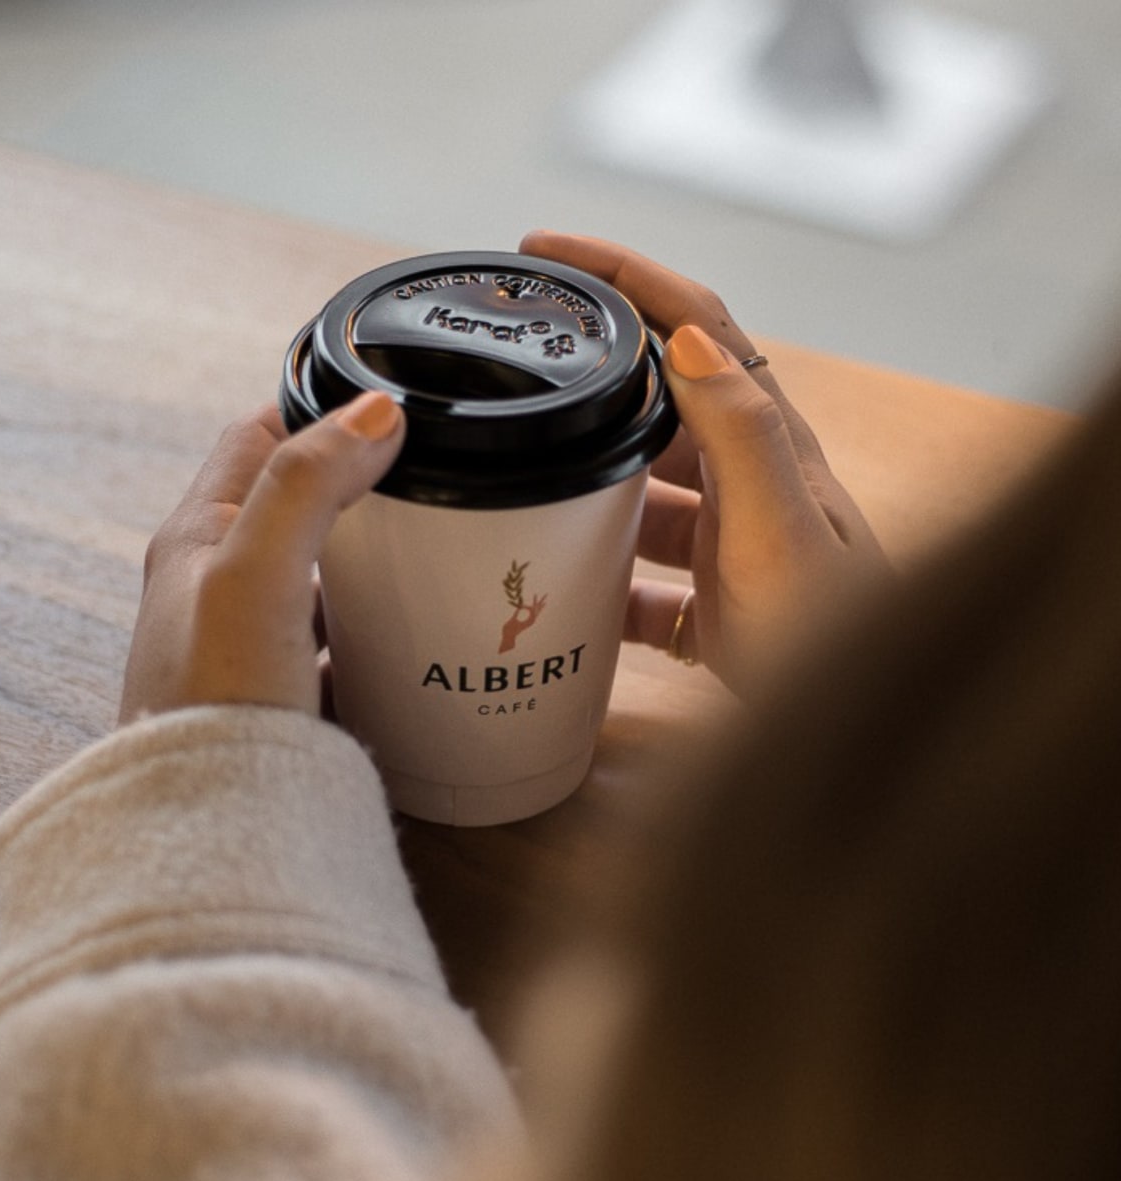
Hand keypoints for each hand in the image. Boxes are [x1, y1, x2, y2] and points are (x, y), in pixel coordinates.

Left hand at [118, 393, 404, 723]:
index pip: (257, 439)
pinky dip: (376, 626)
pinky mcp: (284, 690)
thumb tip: (374, 413)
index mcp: (197, 539)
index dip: (316, 408)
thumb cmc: (214, 705)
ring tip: (434, 550)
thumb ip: (306, 487)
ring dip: (372, 560)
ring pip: (323, 574)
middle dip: (361, 485)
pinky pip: (338, 638)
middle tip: (429, 478)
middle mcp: (219, 585)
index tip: (386, 404)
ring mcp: (252, 641)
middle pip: (297, 505)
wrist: (211, 831)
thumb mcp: (254, 577)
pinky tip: (415, 636)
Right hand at [519, 231, 888, 692]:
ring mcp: (725, 540)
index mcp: (765, 443)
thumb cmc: (831, 638)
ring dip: (584, 480)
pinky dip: (597, 580)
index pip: (692, 323)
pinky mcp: (708, 600)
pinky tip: (560, 596)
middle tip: (514, 359)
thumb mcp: (782, 529)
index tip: (544, 251)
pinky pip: (637, 577)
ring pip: (638, 491)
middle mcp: (745, 480)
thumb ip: (741, 434)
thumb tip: (683, 335)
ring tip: (517, 479)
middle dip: (588, 372)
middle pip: (655, 402)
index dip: (623, 273)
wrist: (859, 735)